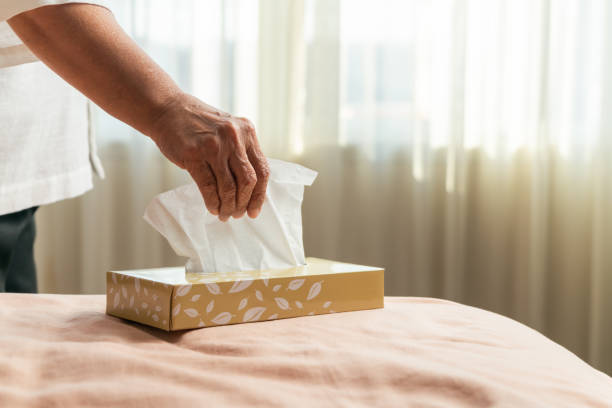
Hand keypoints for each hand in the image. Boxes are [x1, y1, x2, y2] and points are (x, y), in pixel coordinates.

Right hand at [149, 92, 269, 221]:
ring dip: (228, 206)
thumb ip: (241, 152)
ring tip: (224, 214)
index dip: (259, 195)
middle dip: (243, 203)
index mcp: (247, 131)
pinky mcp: (193, 154)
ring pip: (229, 187)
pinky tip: (212, 208)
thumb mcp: (228, 131)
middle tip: (237, 214)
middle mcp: (233, 137)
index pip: (262, 170)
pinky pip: (209, 186)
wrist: (167, 109)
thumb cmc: (198, 125)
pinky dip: (212, 202)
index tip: (254, 210)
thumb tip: (251, 190)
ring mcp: (213, 145)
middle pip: (248, 181)